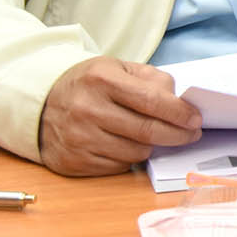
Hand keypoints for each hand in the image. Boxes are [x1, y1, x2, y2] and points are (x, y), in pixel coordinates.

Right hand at [37, 55, 203, 175]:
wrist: (41, 103)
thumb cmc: (89, 85)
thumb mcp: (118, 69)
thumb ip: (152, 80)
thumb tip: (180, 103)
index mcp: (101, 80)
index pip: (151, 101)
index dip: (179, 113)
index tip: (195, 119)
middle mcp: (87, 110)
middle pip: (147, 131)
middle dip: (177, 135)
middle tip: (190, 133)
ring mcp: (78, 138)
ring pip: (135, 153)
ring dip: (150, 146)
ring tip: (149, 135)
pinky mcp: (72, 162)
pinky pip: (117, 167)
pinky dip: (128, 158)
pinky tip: (124, 145)